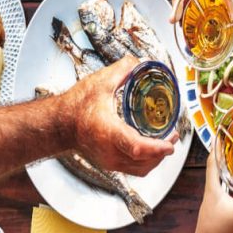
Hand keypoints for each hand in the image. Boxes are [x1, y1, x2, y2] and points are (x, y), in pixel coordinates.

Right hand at [62, 56, 175, 175]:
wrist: (59, 124)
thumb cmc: (76, 106)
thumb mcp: (100, 82)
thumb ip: (122, 70)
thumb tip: (140, 62)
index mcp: (108, 132)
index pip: (136, 147)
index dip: (156, 148)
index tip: (170, 143)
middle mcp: (110, 152)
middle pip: (144, 161)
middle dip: (163, 150)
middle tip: (173, 135)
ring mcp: (110, 162)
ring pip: (142, 168)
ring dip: (157, 158)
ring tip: (166, 142)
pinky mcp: (110, 165)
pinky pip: (135, 169)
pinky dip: (148, 161)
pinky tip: (152, 149)